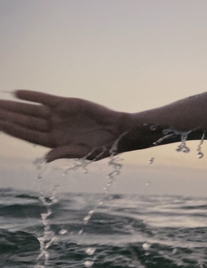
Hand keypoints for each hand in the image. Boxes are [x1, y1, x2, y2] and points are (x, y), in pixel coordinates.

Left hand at [0, 90, 125, 160]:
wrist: (119, 131)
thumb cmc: (104, 147)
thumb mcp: (85, 154)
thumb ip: (64, 153)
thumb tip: (46, 159)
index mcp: (54, 142)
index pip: (28, 135)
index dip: (12, 130)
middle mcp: (53, 128)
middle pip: (25, 121)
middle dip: (7, 116)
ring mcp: (58, 115)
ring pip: (31, 110)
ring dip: (14, 106)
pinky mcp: (66, 103)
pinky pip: (45, 98)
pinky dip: (32, 95)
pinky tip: (17, 93)